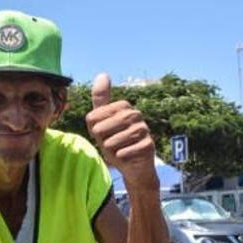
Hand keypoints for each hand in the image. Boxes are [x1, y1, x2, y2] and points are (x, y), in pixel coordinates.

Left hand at [85, 73, 156, 189]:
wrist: (134, 167)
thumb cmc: (116, 143)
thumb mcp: (103, 122)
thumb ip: (101, 101)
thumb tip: (103, 74)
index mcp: (124, 106)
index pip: (94, 117)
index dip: (94, 130)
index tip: (103, 134)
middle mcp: (136, 114)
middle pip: (103, 128)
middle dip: (102, 140)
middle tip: (109, 144)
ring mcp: (144, 129)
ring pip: (114, 141)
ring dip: (111, 149)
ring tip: (117, 150)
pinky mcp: (148, 145)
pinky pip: (125, 152)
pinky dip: (121, 156)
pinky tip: (125, 156)